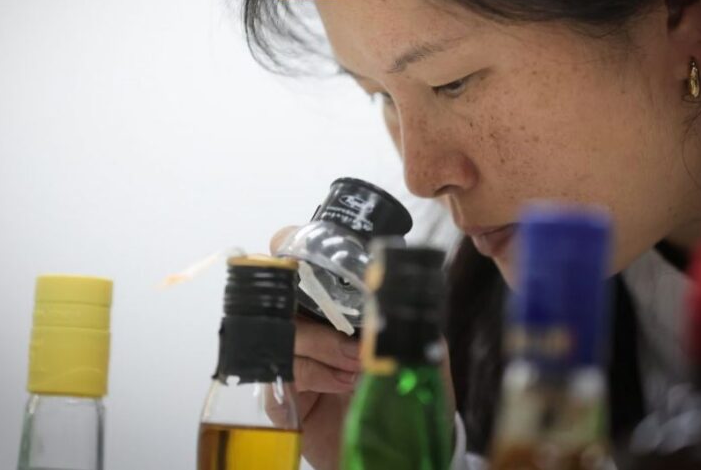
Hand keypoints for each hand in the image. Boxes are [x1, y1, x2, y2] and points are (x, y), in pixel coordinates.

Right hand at [267, 226, 456, 469]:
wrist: (393, 450)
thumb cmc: (403, 397)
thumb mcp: (419, 355)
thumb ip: (414, 325)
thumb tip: (410, 293)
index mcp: (333, 308)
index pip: (301, 266)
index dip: (295, 250)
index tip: (318, 254)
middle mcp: (306, 326)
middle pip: (281, 294)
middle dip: (313, 302)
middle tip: (351, 326)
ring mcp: (290, 359)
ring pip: (285, 332)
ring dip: (325, 344)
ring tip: (357, 364)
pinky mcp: (281, 395)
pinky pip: (285, 371)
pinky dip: (317, 373)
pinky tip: (343, 385)